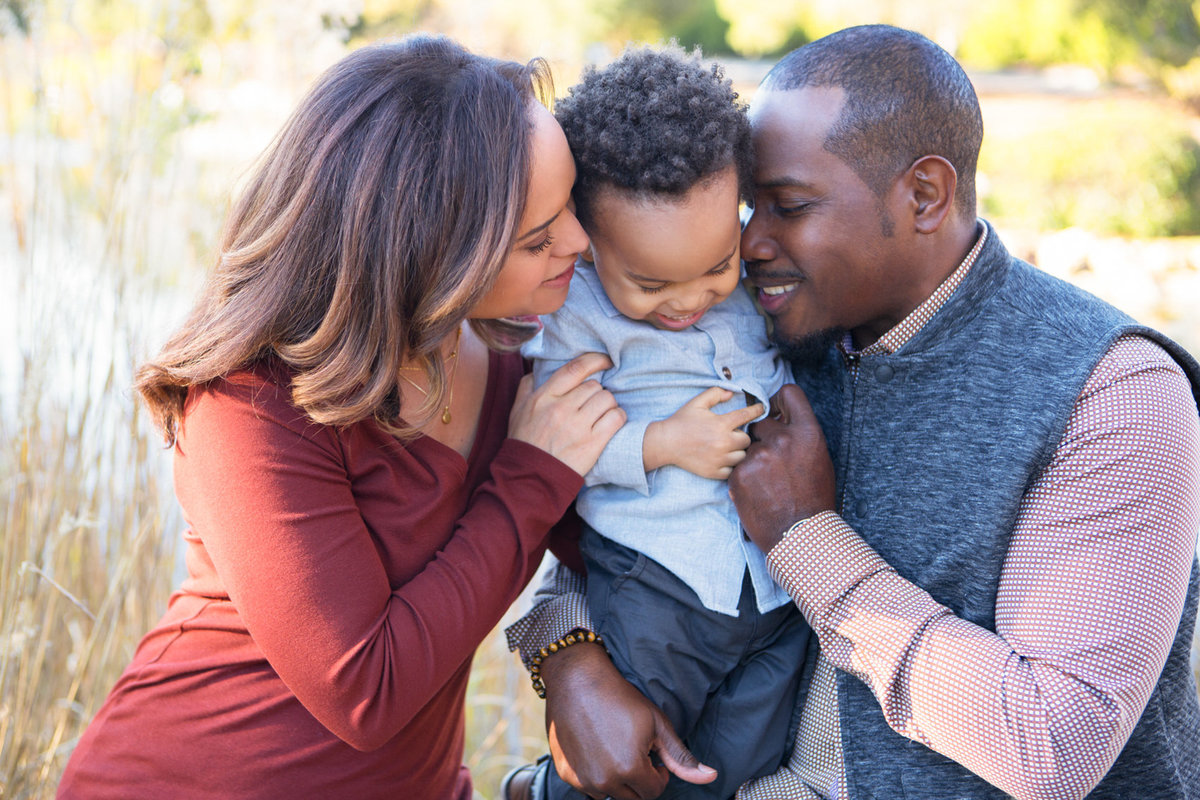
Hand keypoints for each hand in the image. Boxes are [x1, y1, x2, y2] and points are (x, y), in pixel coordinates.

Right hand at [509, 353, 624, 475]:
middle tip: (593, 403)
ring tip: (602, 413)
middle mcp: (561, 408)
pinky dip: (618, 417)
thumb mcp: (517, 410)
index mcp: (544, 397)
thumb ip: (527, 387)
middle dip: (597, 392)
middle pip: (594, 386)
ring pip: (607, 399)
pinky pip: (616, 418)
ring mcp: (578, 426)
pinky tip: (612, 422)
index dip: (595, 360)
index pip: (575, 368)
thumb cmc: (524, 442)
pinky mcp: (592, 443)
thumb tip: (537, 370)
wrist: (529, 477)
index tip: (605, 360)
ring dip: (608, 404)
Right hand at [542, 642, 716, 799]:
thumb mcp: (657, 723)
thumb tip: (711, 777)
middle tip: (635, 750)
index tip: (651, 753)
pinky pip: (588, 787)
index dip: (657, 773)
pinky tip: (597, 749)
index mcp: (630, 769)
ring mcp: (582, 780)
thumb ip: (681, 757)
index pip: (654, 792)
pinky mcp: (565, 774)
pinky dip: (596, 775)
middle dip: (639, 779)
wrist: (576, 679)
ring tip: (616, 748)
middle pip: (633, 798)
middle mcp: (604, 781)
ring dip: (617, 780)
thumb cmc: (619, 697)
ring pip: (610, 795)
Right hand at [644, 387, 762, 478]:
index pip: (747, 416)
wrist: (665, 443)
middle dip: (741, 436)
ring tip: (728, 447)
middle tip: (732, 434)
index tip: (762, 409)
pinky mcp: (714, 472)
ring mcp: (719, 459)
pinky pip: (732, 470)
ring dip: (738, 451)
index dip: (757, 411)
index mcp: (721, 424)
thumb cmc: (682, 421)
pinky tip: (723, 459)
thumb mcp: (697, 403)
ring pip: (742, 456)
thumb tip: (732, 392)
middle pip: (747, 440)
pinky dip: (730, 465)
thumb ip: (715, 394)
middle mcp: (723, 442)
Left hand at [730, 384, 835, 552]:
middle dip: (763, 437)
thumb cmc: (813, 499)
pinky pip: (737, 466)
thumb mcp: (819, 460)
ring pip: (747, 446)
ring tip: (767, 483)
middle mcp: (782, 438)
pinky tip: (758, 492)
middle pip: (761, 422)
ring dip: (753, 460)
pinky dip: (744, 478)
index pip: (789, 393)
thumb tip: (785, 420)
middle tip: (771, 462)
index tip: (775, 412)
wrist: (799, 534)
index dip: (779, 401)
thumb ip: (801, 436)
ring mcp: (758, 455)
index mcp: (807, 432)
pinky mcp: (739, 473)